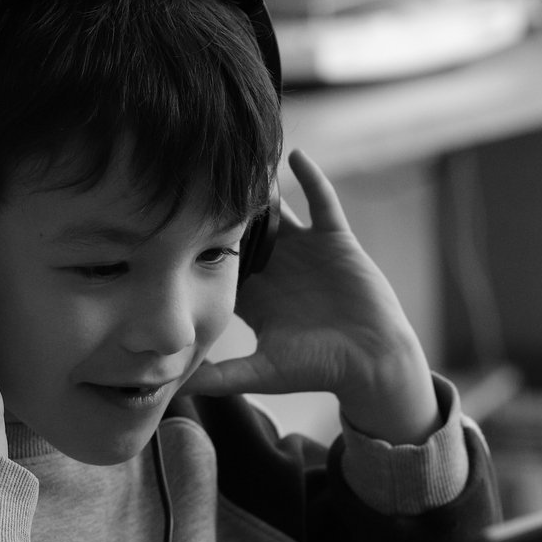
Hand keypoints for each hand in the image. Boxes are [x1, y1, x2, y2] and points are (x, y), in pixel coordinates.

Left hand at [181, 150, 441, 444]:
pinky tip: (296, 155)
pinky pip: (322, 201)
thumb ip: (221, 376)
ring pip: (276, 210)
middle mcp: (275, 267)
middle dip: (221, 207)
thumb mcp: (262, 372)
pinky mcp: (335, 239)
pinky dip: (312, 177)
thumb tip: (175, 387)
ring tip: (237, 158)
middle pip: (241, 229)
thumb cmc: (317, 369)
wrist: (371, 362)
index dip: (195, 244)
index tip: (170, 222)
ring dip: (261, 187)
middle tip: (196, 177)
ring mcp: (305, 250)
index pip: (217, 263)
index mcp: (253, 295)